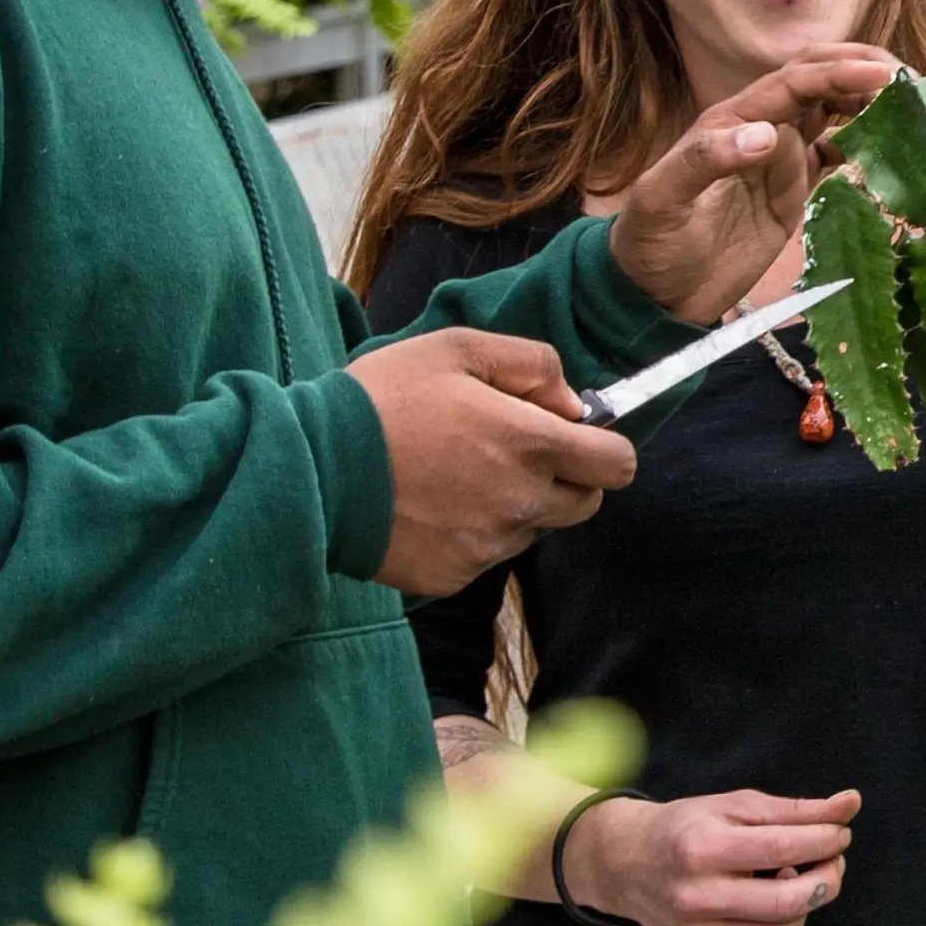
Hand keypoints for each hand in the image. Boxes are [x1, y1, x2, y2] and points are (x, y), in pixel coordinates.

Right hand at [349, 331, 634, 596]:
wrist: (307, 468)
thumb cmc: (382, 399)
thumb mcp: (458, 349)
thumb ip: (533, 366)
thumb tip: (571, 404)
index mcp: (531, 445)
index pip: (617, 465)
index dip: (604, 449)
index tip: (573, 438)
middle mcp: (521, 503)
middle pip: (583, 503)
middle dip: (564, 479)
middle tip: (510, 453)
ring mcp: (487, 546)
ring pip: (532, 529)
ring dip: (514, 506)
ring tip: (454, 475)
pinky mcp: (453, 576)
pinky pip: (484, 556)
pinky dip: (470, 534)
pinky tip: (429, 506)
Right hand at [555, 787, 857, 925]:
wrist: (625, 865)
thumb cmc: (688, 828)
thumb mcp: (736, 806)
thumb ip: (797, 809)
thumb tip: (852, 804)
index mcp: (702, 848)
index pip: (784, 848)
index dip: (826, 840)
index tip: (840, 833)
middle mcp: (695, 897)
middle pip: (790, 900)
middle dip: (828, 878)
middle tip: (832, 861)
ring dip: (805, 907)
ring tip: (794, 880)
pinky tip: (767, 903)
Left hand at [608, 48, 901, 322]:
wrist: (656, 293)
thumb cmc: (651, 243)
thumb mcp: (662, 200)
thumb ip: (707, 160)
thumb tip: (767, 133)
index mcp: (734, 119)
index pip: (795, 81)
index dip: (839, 73)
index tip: (883, 76)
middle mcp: (763, 128)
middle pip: (820, 81)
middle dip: (863, 70)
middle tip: (911, 82)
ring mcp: (781, 158)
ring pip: (835, 112)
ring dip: (871, 102)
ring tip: (914, 107)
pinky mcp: (794, 190)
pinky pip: (838, 156)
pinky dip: (867, 146)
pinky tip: (893, 152)